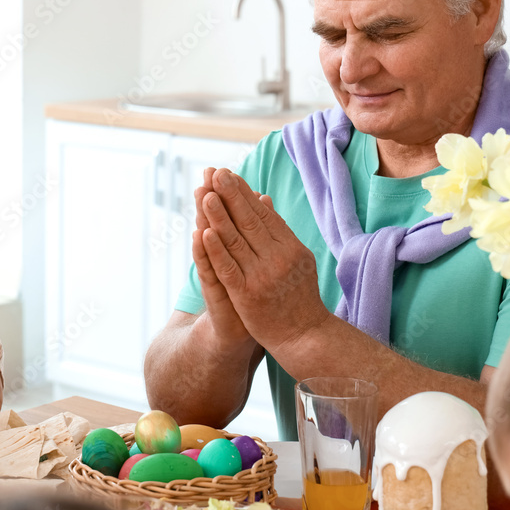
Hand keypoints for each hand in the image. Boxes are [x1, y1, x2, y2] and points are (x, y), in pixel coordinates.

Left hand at [201, 168, 328, 349]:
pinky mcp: (247, 295)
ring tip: (206, 193)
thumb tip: (262, 198)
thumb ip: (277, 230)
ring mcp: (262, 276)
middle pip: (249, 221)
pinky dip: (216, 250)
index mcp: (290, 246)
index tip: (228, 173)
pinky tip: (203, 233)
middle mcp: (278, 258)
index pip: (263, 214)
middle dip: (231, 195)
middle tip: (215, 172)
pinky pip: (228, 268)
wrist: (305, 336)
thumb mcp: (295, 258)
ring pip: (236, 241)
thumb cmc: (298, 296)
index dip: (244, 193)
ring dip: (219, 216)